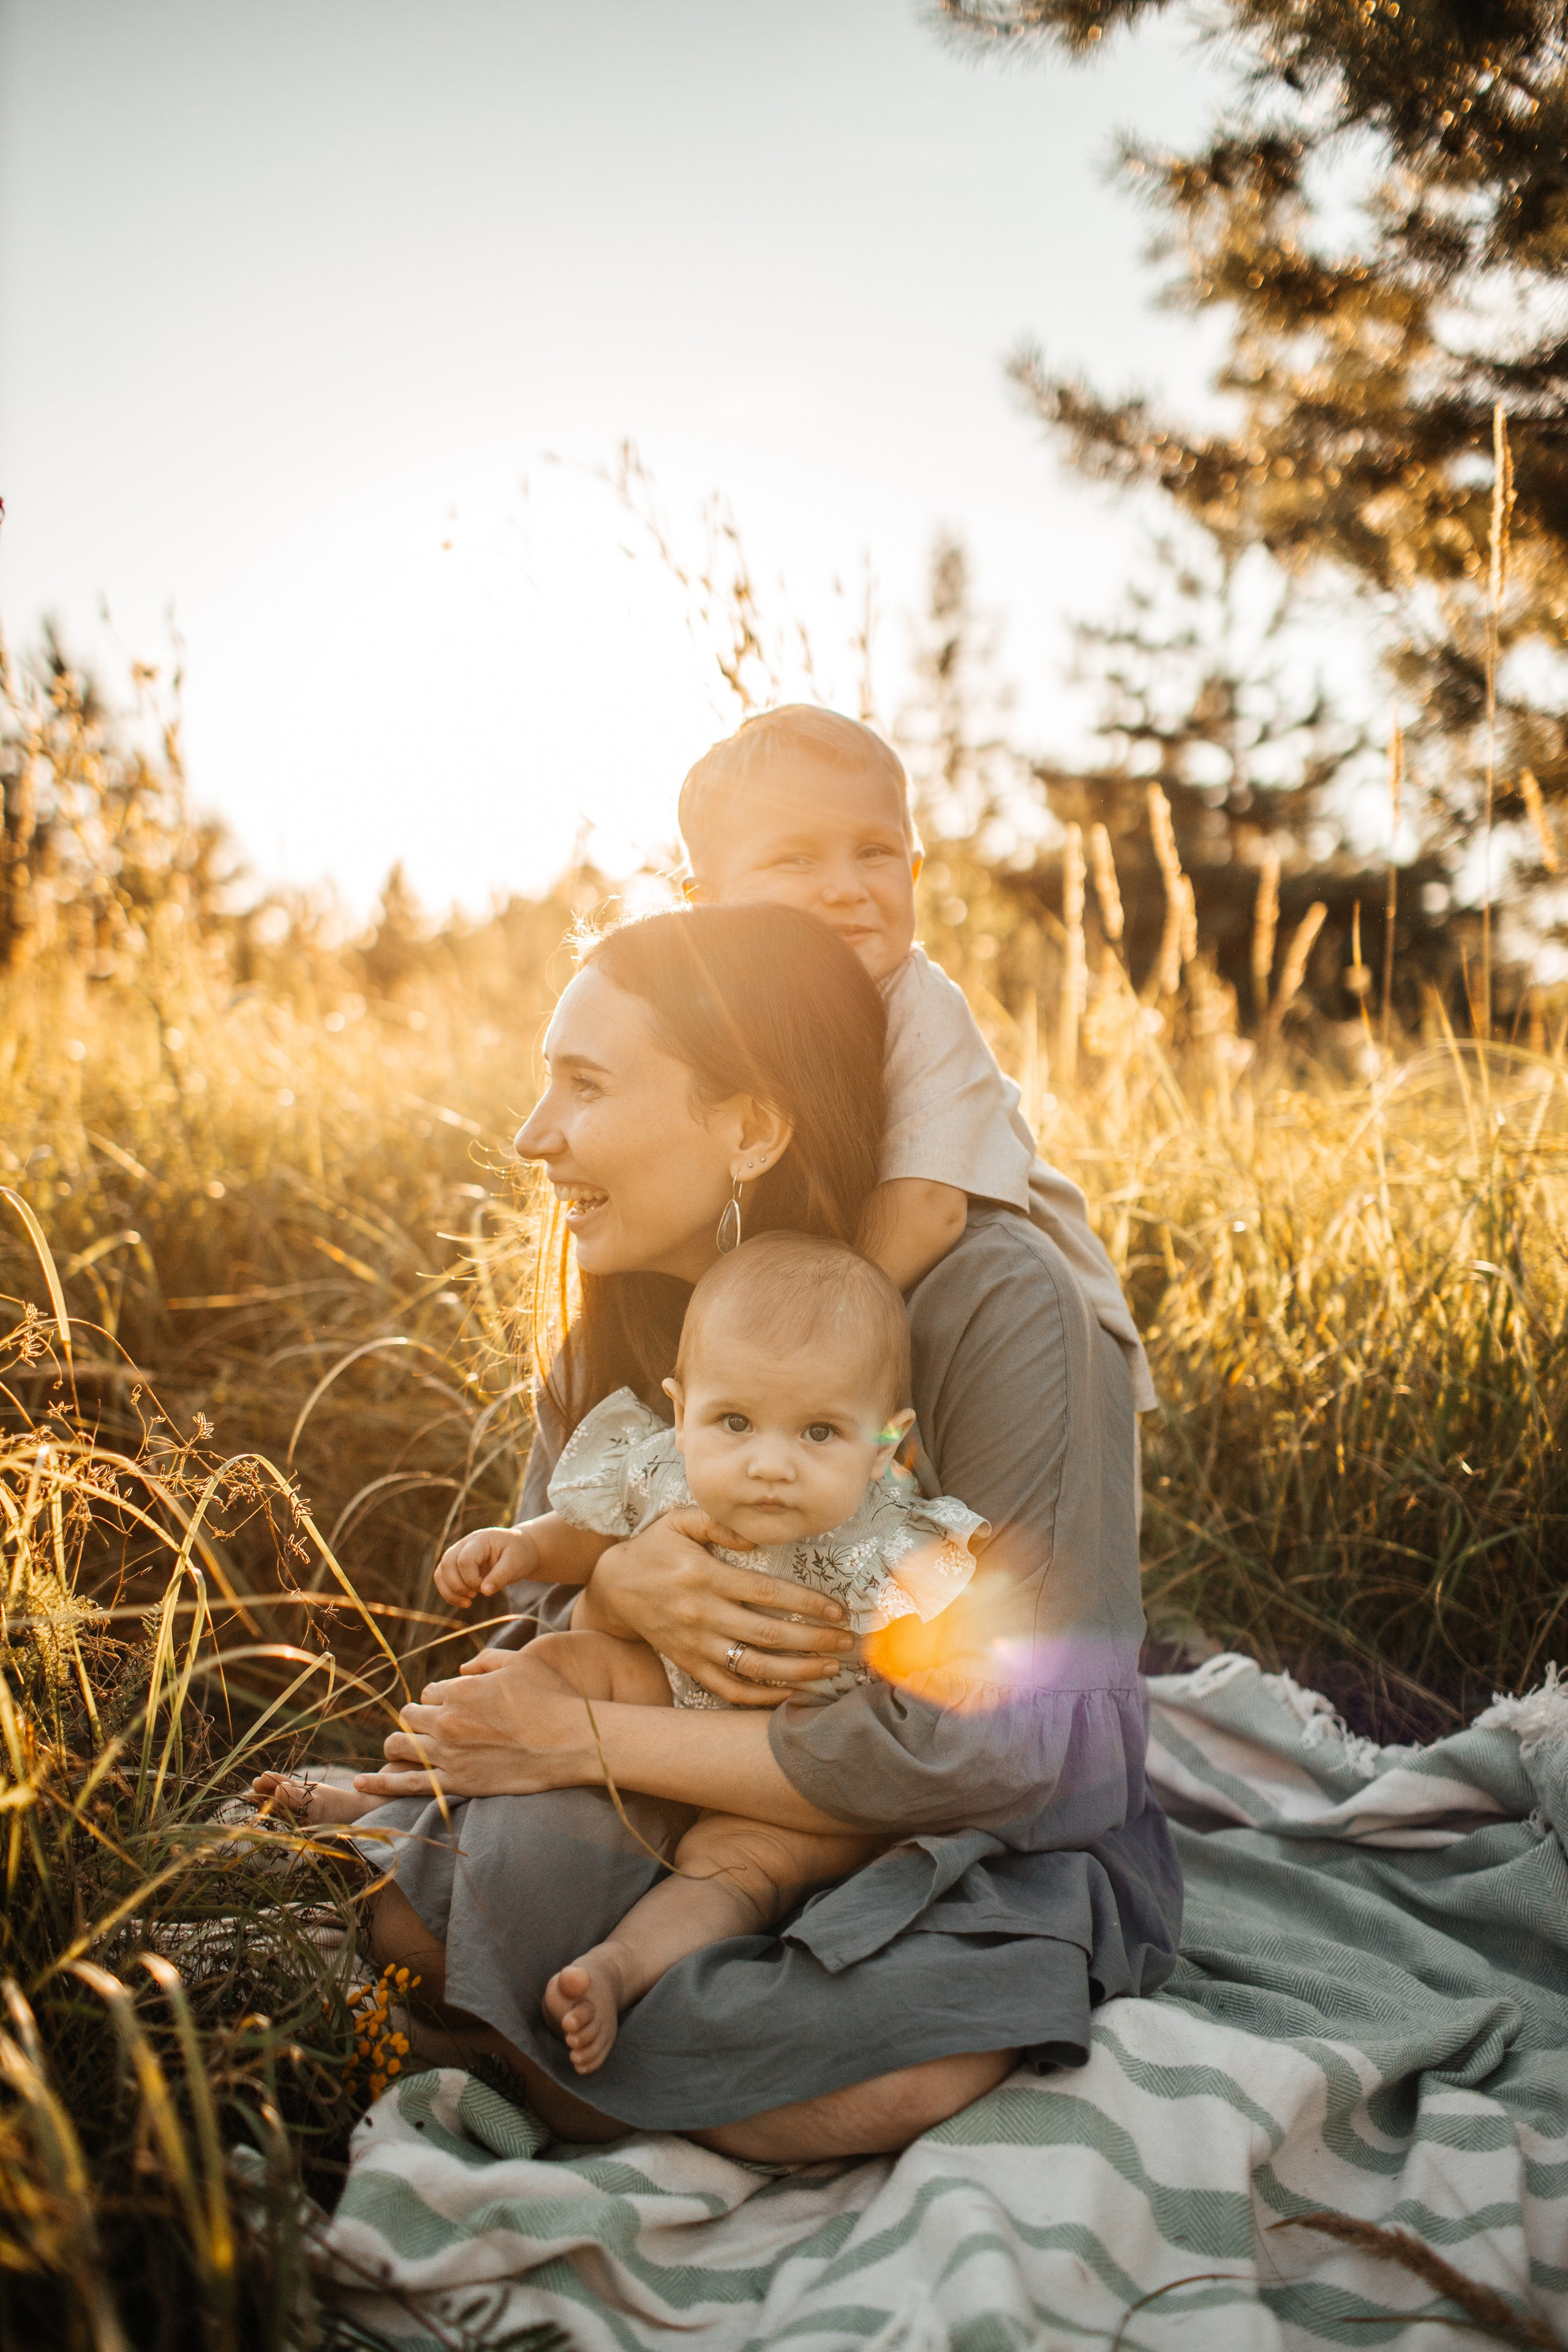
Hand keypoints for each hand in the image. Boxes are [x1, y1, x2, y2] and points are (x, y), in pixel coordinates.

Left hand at [351, 1651, 597, 1802]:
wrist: (571, 1740)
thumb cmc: (551, 1698)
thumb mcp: (520, 1664)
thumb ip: (487, 1660)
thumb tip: (464, 1668)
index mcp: (459, 1690)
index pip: (430, 1693)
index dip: (439, 1699)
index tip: (454, 1707)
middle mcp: (447, 1720)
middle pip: (410, 1716)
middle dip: (416, 1720)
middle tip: (428, 1727)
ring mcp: (449, 1754)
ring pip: (401, 1746)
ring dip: (397, 1744)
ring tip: (398, 1748)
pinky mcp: (456, 1783)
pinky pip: (408, 1784)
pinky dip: (381, 1781)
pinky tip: (362, 1782)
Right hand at [434, 1525, 537, 1606]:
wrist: (519, 1549)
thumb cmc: (518, 1554)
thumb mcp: (515, 1564)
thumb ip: (500, 1576)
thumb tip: (485, 1592)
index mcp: (480, 1540)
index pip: (464, 1560)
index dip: (471, 1579)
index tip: (485, 1588)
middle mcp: (464, 1544)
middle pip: (447, 1564)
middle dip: (458, 1586)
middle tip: (475, 1596)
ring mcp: (457, 1553)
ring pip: (440, 1572)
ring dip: (450, 1592)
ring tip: (468, 1602)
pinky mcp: (456, 1565)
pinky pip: (442, 1578)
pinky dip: (449, 1592)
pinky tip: (464, 1601)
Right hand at [573, 1507, 853, 1707]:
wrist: (614, 1588)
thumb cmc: (655, 1548)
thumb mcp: (679, 1521)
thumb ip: (718, 1524)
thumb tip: (756, 1537)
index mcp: (705, 1577)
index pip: (767, 1594)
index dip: (806, 1604)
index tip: (837, 1610)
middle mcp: (702, 1614)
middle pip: (768, 1634)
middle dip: (814, 1641)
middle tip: (848, 1643)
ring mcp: (695, 1645)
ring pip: (752, 1667)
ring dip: (796, 1672)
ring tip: (830, 1669)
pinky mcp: (688, 1664)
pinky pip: (727, 1689)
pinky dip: (759, 1698)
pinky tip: (789, 1695)